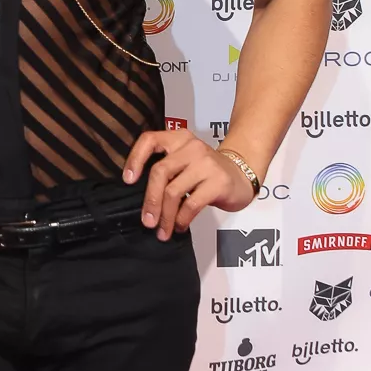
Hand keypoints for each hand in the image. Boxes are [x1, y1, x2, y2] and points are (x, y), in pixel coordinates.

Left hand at [122, 129, 257, 238]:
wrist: (242, 174)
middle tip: (147, 221)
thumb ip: (166, 171)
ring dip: (165, 216)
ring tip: (163, 231)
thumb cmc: (208, 172)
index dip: (135, 159)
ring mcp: (206, 163)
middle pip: (160, 172)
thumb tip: (144, 202)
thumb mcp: (185, 161)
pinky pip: (191, 204)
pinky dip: (181, 219)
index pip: (150, 140)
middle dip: (151, 200)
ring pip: (173, 191)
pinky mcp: (218, 182)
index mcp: (179, 139)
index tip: (128, 180)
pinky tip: (179, 226)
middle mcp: (192, 147)